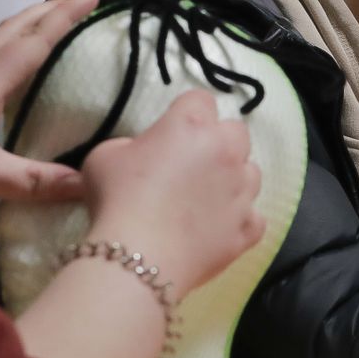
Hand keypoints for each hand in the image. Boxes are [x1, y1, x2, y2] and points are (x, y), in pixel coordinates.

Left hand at [0, 0, 100, 201]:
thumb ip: (34, 181)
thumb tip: (85, 183)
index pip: (33, 42)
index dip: (64, 17)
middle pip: (14, 28)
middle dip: (49, 10)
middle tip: (79, 0)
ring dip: (28, 23)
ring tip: (51, 21)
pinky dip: (10, 44)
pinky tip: (12, 64)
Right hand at [82, 90, 263, 292]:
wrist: (139, 258)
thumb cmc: (118, 200)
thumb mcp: (104, 158)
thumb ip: (129, 146)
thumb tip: (139, 154)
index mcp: (192, 125)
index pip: (201, 99)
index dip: (186, 113)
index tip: (172, 131)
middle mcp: (226, 150)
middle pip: (236, 131)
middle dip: (218, 142)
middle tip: (191, 163)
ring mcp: (243, 190)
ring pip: (251, 172)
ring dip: (233, 180)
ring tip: (206, 199)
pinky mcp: (248, 227)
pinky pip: (254, 218)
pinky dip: (240, 222)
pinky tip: (219, 229)